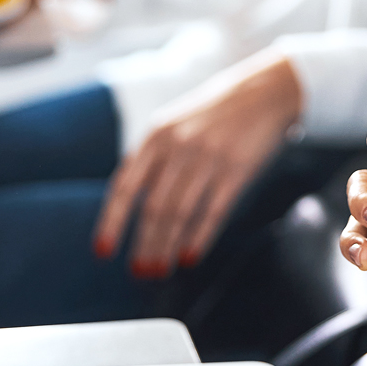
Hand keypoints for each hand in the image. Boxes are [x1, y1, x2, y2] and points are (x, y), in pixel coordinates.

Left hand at [93, 51, 302, 276]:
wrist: (262, 93)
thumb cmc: (214, 115)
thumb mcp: (174, 125)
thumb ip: (153, 159)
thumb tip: (131, 206)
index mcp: (155, 136)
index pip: (125, 186)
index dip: (112, 222)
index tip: (103, 251)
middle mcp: (178, 147)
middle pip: (153, 207)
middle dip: (144, 244)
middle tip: (140, 272)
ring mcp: (208, 158)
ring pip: (180, 213)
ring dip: (167, 246)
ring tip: (160, 270)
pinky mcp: (236, 170)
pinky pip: (213, 211)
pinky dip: (199, 237)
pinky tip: (190, 256)